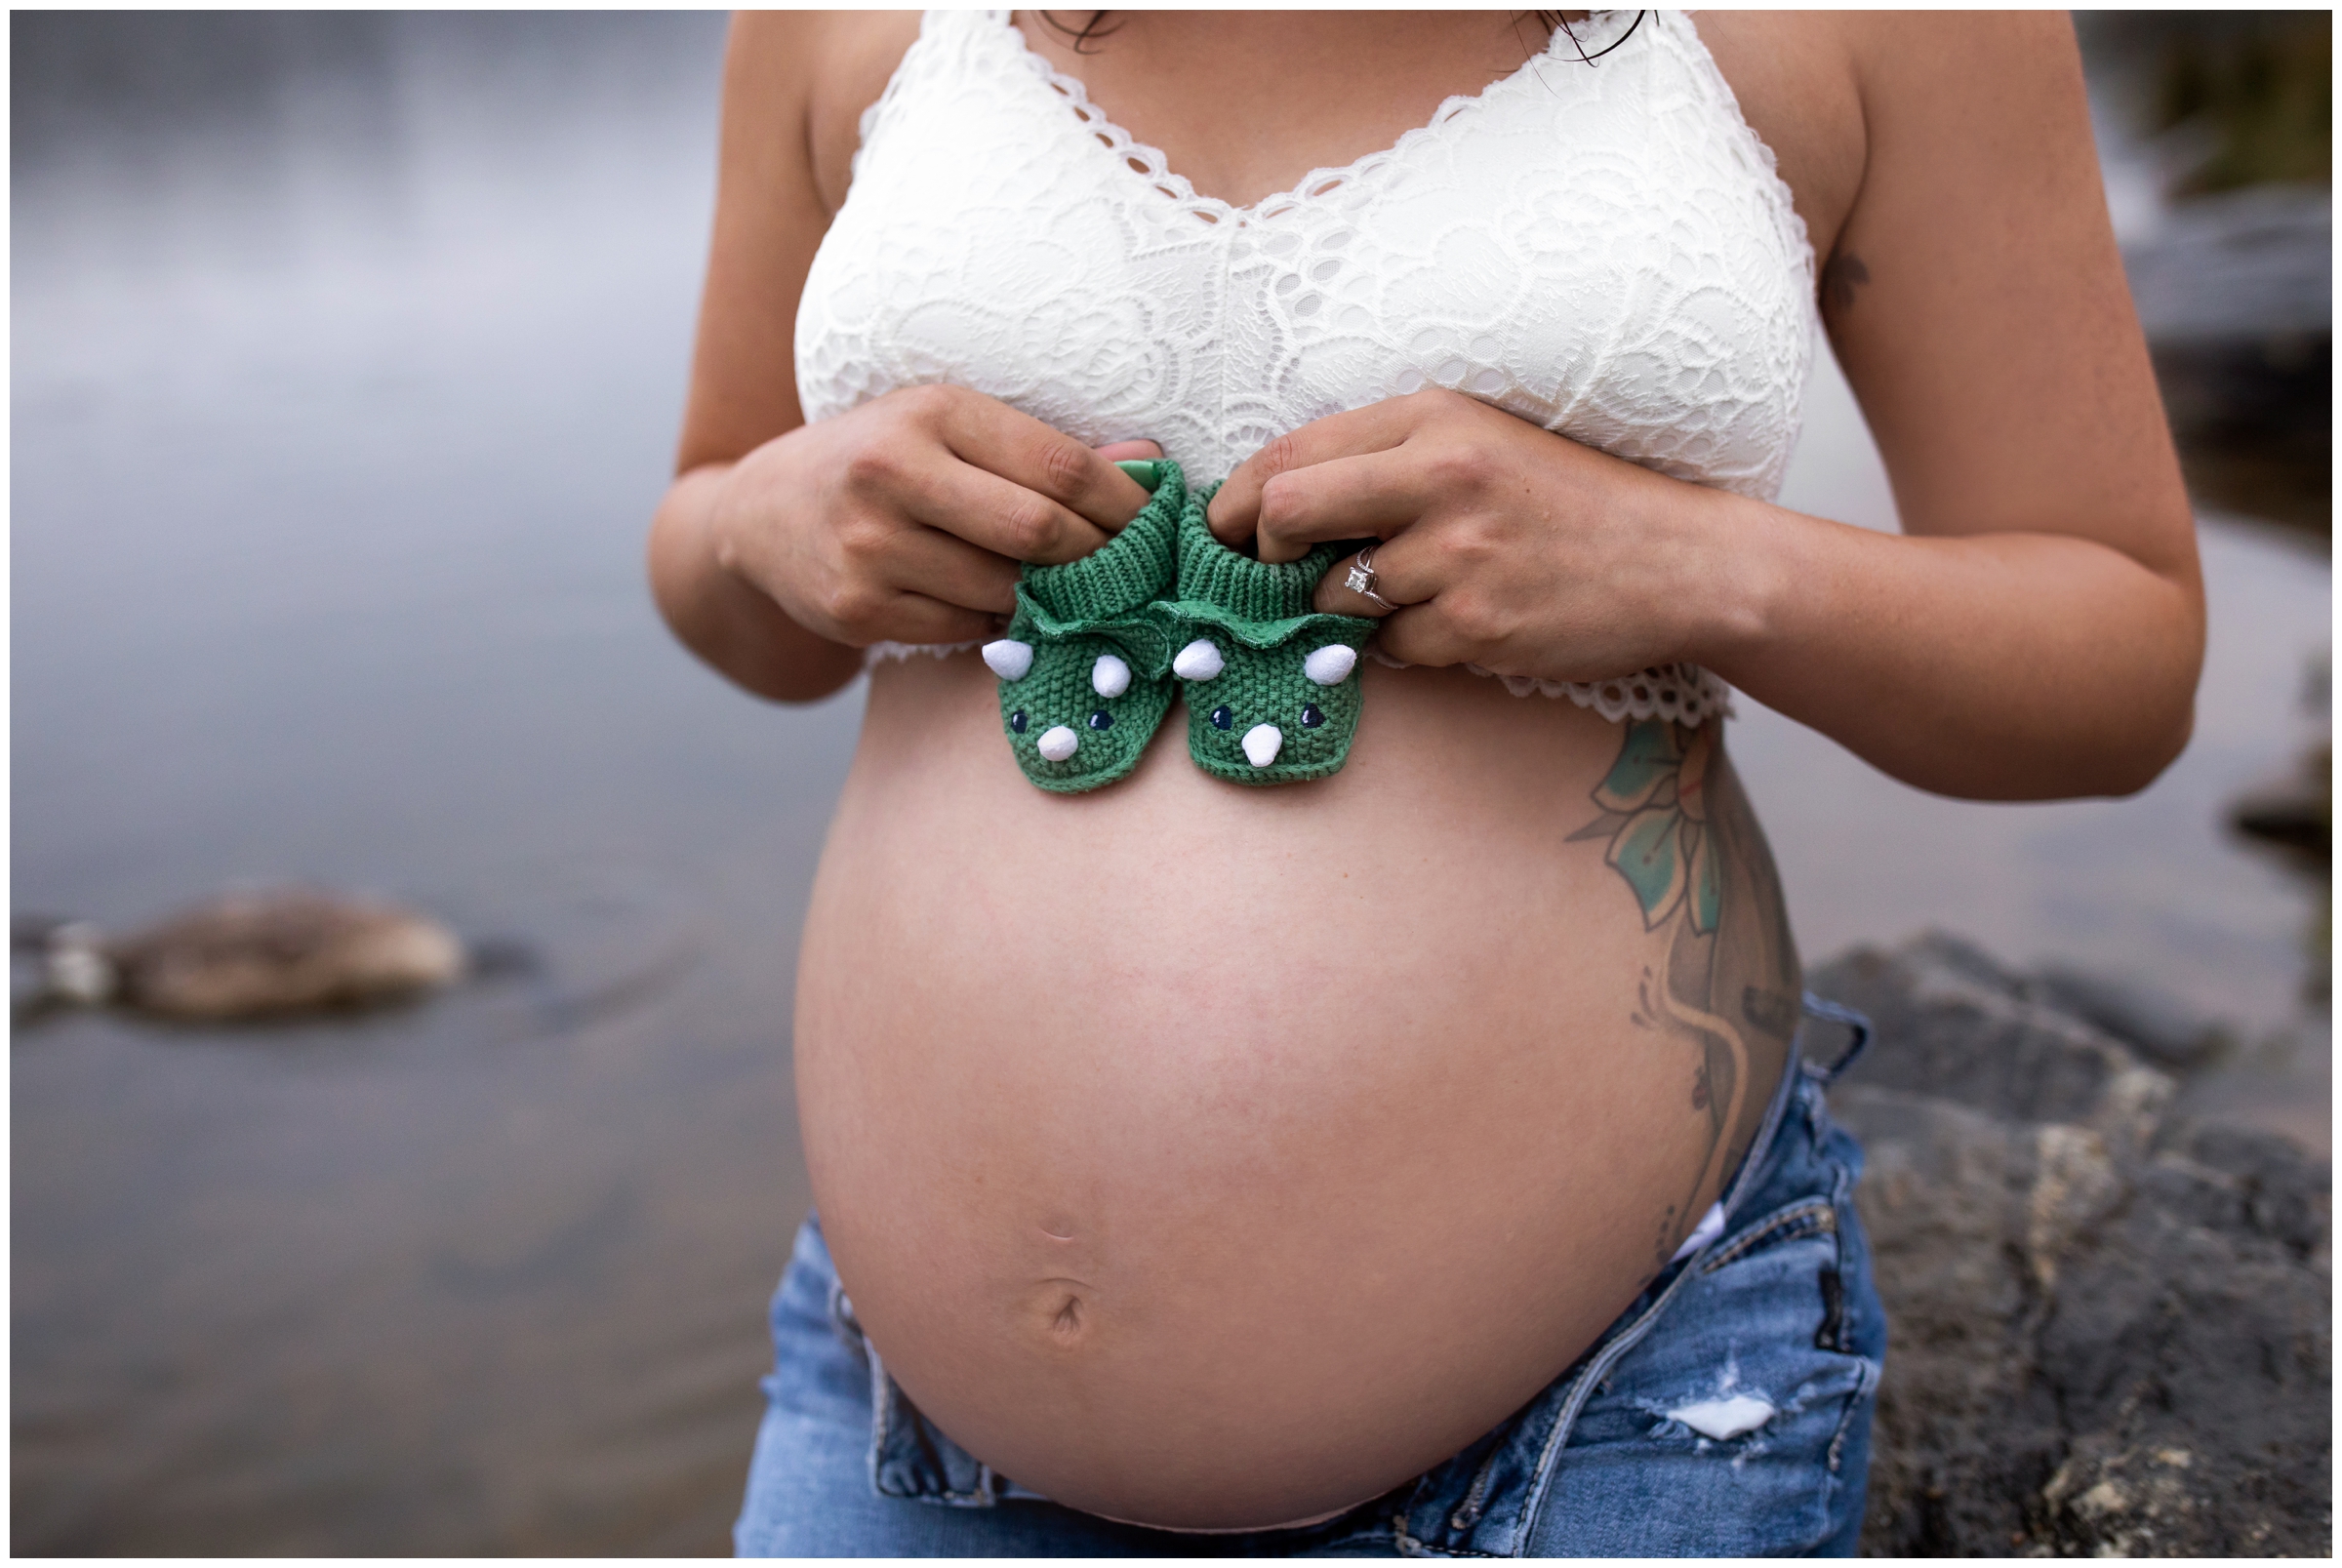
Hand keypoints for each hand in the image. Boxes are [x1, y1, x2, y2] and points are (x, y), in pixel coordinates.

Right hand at [710, 383, 1161, 647]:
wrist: (762, 514)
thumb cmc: (880, 459)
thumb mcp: (948, 425)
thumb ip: (1043, 447)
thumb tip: (1148, 461)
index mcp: (929, 413)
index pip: (1058, 465)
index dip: (1122, 501)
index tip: (1154, 520)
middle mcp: (892, 475)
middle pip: (1038, 532)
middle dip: (1097, 556)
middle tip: (1127, 567)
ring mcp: (870, 548)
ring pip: (1005, 590)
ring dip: (1048, 596)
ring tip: (1065, 585)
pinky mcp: (857, 609)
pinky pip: (965, 626)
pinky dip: (996, 619)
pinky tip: (996, 601)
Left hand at [1205, 389, 1724, 682]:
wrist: (1680, 561)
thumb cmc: (1567, 500)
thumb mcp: (1479, 440)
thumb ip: (1381, 457)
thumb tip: (1267, 506)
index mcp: (1433, 419)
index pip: (1288, 454)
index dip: (1234, 501)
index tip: (1223, 532)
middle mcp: (1442, 477)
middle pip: (1283, 516)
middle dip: (1262, 555)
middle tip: (1281, 574)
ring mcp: (1460, 556)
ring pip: (1335, 597)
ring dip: (1351, 608)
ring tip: (1415, 590)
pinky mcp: (1478, 626)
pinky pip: (1393, 649)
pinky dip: (1409, 644)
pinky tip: (1462, 619)